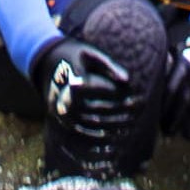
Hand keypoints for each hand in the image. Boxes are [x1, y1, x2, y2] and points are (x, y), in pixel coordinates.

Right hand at [36, 36, 144, 172]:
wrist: (47, 65)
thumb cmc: (74, 56)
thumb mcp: (90, 53)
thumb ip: (109, 64)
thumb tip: (128, 80)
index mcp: (72, 80)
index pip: (100, 92)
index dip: (120, 95)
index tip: (137, 95)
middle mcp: (66, 99)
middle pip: (100, 109)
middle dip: (124, 110)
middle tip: (142, 105)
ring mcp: (65, 113)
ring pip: (95, 123)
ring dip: (118, 123)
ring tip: (136, 119)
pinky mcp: (66, 122)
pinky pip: (87, 133)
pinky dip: (105, 135)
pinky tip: (121, 133)